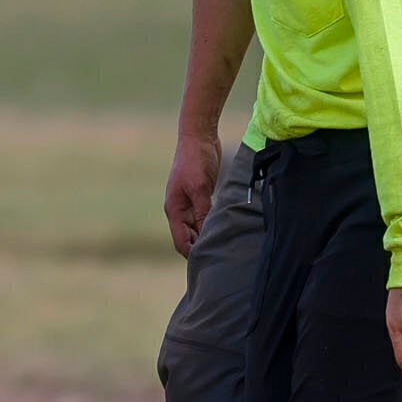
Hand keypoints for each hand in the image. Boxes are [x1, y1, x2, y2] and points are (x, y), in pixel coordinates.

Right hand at [165, 132, 221, 256]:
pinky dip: (213, 226)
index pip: (181, 241)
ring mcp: (190, 204)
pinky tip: (227, 231)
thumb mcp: (200, 188)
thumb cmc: (196, 160)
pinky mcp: (201, 197)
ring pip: (198, 230)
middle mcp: (179, 210)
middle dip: (201, 249)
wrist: (198, 137)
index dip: (192, 254)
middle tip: (222, 260)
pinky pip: (205, 219)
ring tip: (227, 248)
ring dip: (208, 238)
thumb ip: (203, 211)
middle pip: (189, 239)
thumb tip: (207, 235)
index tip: (210, 264)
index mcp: (174, 210)